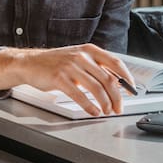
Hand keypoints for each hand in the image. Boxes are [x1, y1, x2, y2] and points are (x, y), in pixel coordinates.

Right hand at [0, 43, 129, 115]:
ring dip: (105, 103)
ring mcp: (70, 67)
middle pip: (108, 78)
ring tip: (107, 111)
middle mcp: (81, 56)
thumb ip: (94, 68)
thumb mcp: (77, 59)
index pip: (115, 62)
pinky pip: (80, 95)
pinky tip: (94, 111)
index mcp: (88, 50)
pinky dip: (90, 106)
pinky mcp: (60, 78)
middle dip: (117, 96)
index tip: (132, 89)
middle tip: (119, 107)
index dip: (127, 77)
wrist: (29, 63)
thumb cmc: (54, 63)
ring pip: (96, 88)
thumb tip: (115, 83)